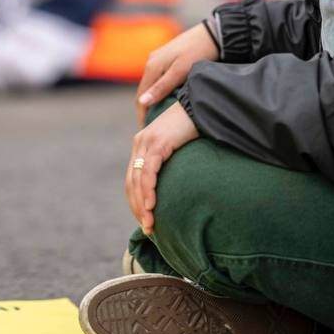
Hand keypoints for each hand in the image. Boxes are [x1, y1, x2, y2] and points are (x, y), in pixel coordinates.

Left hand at [126, 103, 198, 234]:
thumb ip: (171, 162)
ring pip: (138, 180)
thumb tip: (176, 185)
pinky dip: (149, 190)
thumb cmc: (195, 127)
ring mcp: (147, 142)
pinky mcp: (159, 142)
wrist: (202, 105)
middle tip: (147, 228)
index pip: (132, 179)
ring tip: (150, 224)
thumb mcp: (178, 147)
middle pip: (131, 182)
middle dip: (137, 208)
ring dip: (142, 205)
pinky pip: (149, 171)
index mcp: (142, 145)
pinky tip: (151, 205)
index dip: (136, 201)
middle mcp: (140, 143)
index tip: (144, 219)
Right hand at [135, 22, 217, 124]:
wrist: (213, 34)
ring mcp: (158, 59)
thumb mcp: (180, 72)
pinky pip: (158, 79)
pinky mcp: (167, 58)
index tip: (147, 130)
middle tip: (153, 128)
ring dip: (153, 100)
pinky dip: (159, 91)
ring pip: (151, 85)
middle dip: (146, 109)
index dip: (142, 115)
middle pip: (143, 91)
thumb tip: (142, 103)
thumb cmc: (198, 53)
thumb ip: (161, 88)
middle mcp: (151, 62)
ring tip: (160, 118)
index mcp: (152, 66)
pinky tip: (167, 101)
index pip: (140, 97)